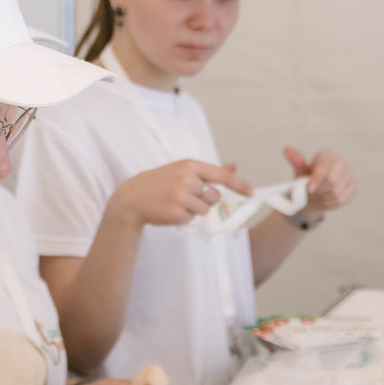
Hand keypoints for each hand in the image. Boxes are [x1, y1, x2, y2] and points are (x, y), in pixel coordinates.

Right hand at [111, 158, 247, 228]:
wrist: (132, 197)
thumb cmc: (159, 182)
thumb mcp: (182, 170)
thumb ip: (208, 171)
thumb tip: (233, 166)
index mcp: (189, 166)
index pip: (221, 175)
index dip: (238, 184)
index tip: (250, 192)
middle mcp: (186, 179)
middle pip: (214, 196)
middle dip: (207, 200)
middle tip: (189, 197)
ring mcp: (180, 197)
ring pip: (204, 209)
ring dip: (195, 209)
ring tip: (177, 203)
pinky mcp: (175, 213)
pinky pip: (192, 218)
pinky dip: (184, 217)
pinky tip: (170, 210)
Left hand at [283, 146, 355, 214]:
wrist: (315, 194)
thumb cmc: (307, 180)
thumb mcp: (300, 172)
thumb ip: (297, 162)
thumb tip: (287, 149)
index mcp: (327, 155)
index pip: (324, 167)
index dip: (316, 179)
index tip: (309, 189)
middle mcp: (340, 162)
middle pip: (332, 180)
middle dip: (320, 190)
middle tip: (312, 192)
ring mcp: (348, 175)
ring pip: (337, 191)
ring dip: (324, 197)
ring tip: (318, 195)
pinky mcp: (353, 187)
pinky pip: (342, 199)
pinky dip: (332, 203)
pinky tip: (326, 199)